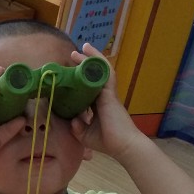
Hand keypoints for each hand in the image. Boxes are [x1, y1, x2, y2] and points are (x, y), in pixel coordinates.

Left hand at [68, 44, 143, 160]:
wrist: (123, 146)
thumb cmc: (107, 141)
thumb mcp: (85, 135)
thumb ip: (77, 126)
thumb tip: (71, 118)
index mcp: (99, 106)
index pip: (89, 89)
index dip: (80, 81)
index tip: (70, 74)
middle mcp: (104, 97)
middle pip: (94, 76)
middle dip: (85, 64)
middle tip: (73, 55)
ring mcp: (108, 93)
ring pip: (101, 71)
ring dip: (92, 59)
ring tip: (83, 48)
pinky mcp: (110, 93)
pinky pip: (105, 73)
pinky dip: (98, 62)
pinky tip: (90, 53)